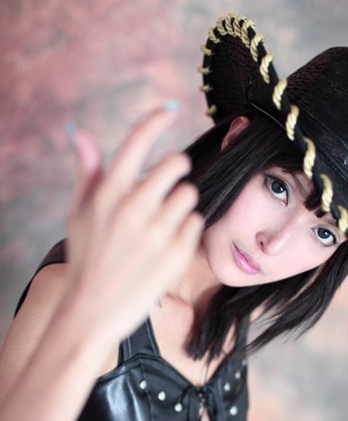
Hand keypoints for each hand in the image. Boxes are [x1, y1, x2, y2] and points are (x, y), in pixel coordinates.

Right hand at [64, 105, 202, 344]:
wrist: (93, 311)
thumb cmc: (86, 258)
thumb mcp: (78, 213)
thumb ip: (87, 172)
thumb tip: (81, 132)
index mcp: (108, 195)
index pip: (138, 142)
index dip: (156, 119)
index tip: (169, 109)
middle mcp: (134, 209)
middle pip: (176, 164)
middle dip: (173, 170)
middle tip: (165, 185)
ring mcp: (158, 233)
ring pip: (189, 195)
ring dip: (179, 203)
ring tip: (161, 223)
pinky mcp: (177, 255)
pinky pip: (195, 223)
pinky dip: (185, 229)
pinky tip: (167, 244)